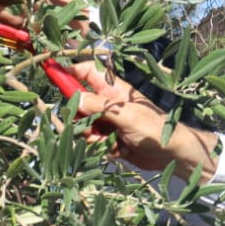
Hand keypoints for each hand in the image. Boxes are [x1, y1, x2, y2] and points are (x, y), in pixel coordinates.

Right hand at [66, 60, 218, 179]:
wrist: (173, 155)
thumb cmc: (154, 129)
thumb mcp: (125, 115)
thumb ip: (98, 105)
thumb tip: (74, 98)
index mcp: (113, 88)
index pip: (84, 71)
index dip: (68, 71)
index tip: (51, 74)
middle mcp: (108, 102)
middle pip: (76, 102)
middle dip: (79, 118)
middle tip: (90, 127)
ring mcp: (109, 120)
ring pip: (83, 125)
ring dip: (91, 136)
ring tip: (108, 142)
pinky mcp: (110, 138)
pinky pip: (93, 141)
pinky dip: (102, 147)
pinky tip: (118, 151)